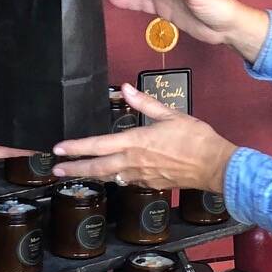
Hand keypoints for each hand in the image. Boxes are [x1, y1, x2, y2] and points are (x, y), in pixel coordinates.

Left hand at [54, 84, 237, 192]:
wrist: (214, 166)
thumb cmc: (196, 138)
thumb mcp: (170, 115)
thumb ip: (145, 103)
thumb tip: (126, 88)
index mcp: (136, 142)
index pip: (98, 146)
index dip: (76, 148)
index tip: (58, 150)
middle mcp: (133, 162)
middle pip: (97, 168)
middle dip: (75, 169)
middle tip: (56, 170)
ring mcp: (141, 175)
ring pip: (109, 177)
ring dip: (92, 175)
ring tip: (78, 173)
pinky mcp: (151, 183)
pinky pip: (126, 181)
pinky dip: (114, 178)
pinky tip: (111, 176)